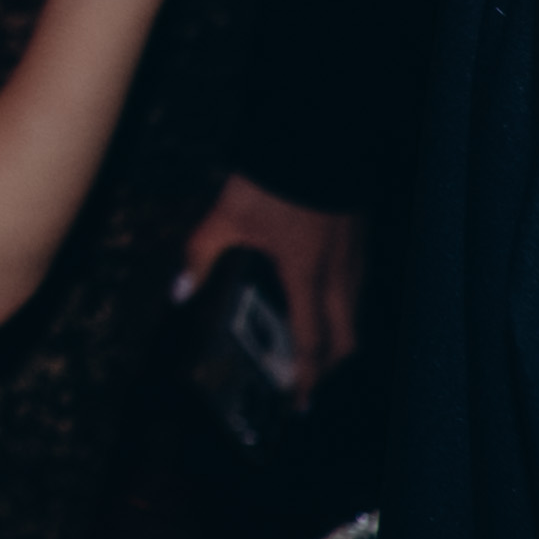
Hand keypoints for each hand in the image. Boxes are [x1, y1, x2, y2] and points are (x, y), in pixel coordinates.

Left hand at [180, 173, 360, 387]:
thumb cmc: (274, 177)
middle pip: (345, 340)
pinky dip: (340, 308)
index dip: (304, 377)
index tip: (297, 402)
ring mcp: (355, 258)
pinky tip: (318, 301)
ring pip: (354, 315)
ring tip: (308, 347)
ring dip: (335, 338)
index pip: (311, 343)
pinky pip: (355, 289)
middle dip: (326, 367)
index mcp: (308, 276)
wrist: (318, 136)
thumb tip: (180, 291)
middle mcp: (340, 274)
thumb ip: (201, 254)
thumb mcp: (227, 215)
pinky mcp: (358, 241)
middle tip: (303, 381)